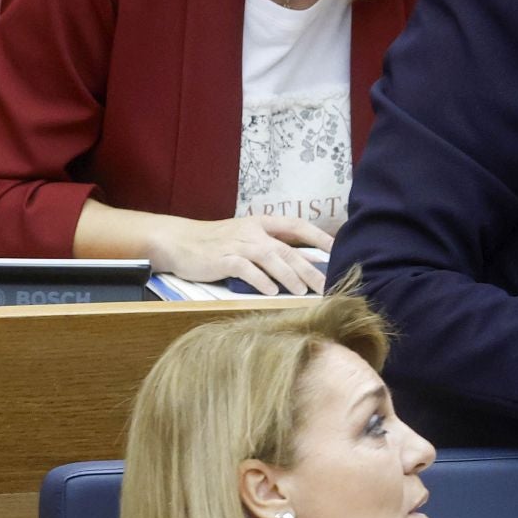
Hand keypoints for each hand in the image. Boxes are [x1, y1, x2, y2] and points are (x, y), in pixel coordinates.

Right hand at [147, 214, 333, 294]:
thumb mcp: (247, 238)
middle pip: (288, 249)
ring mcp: (237, 244)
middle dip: (310, 268)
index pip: (297, 226)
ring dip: (289, 277)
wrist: (179, 241)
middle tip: (326, 285)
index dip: (318, 237)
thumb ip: (273, 247)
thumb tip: (306, 264)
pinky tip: (271, 293)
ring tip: (303, 292)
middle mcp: (253, 232)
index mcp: (262, 223)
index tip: (337, 250)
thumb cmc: (218, 243)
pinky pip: (246, 270)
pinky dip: (260, 281)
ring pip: (271, 259)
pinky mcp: (223, 259)